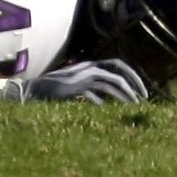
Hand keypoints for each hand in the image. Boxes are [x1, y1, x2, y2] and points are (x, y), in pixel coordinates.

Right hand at [23, 58, 149, 102]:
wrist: (33, 90)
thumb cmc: (56, 91)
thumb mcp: (78, 89)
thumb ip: (91, 90)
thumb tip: (105, 101)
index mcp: (91, 66)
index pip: (118, 65)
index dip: (132, 75)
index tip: (141, 91)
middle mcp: (88, 67)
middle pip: (118, 70)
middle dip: (133, 82)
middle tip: (143, 98)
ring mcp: (82, 75)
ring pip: (110, 81)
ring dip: (124, 94)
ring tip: (133, 107)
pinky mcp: (74, 86)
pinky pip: (94, 91)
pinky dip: (102, 101)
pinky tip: (106, 111)